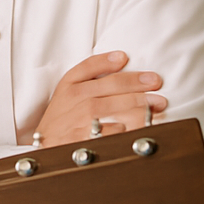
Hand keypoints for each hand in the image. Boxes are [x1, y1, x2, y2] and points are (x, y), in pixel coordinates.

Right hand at [34, 51, 166, 145]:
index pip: (89, 66)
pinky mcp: (86, 137)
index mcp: (70, 85)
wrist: (46, 145)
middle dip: (136, 83)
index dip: (107, 60)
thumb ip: (88, 77)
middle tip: (156, 82)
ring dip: (138, 104)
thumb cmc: (62, 117)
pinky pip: (111, 131)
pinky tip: (141, 126)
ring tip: (157, 104)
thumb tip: (120, 59)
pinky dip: (127, 128)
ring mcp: (81, 118)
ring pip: (113, 106)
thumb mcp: (66, 92)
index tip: (125, 57)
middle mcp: (75, 98)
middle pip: (110, 85)